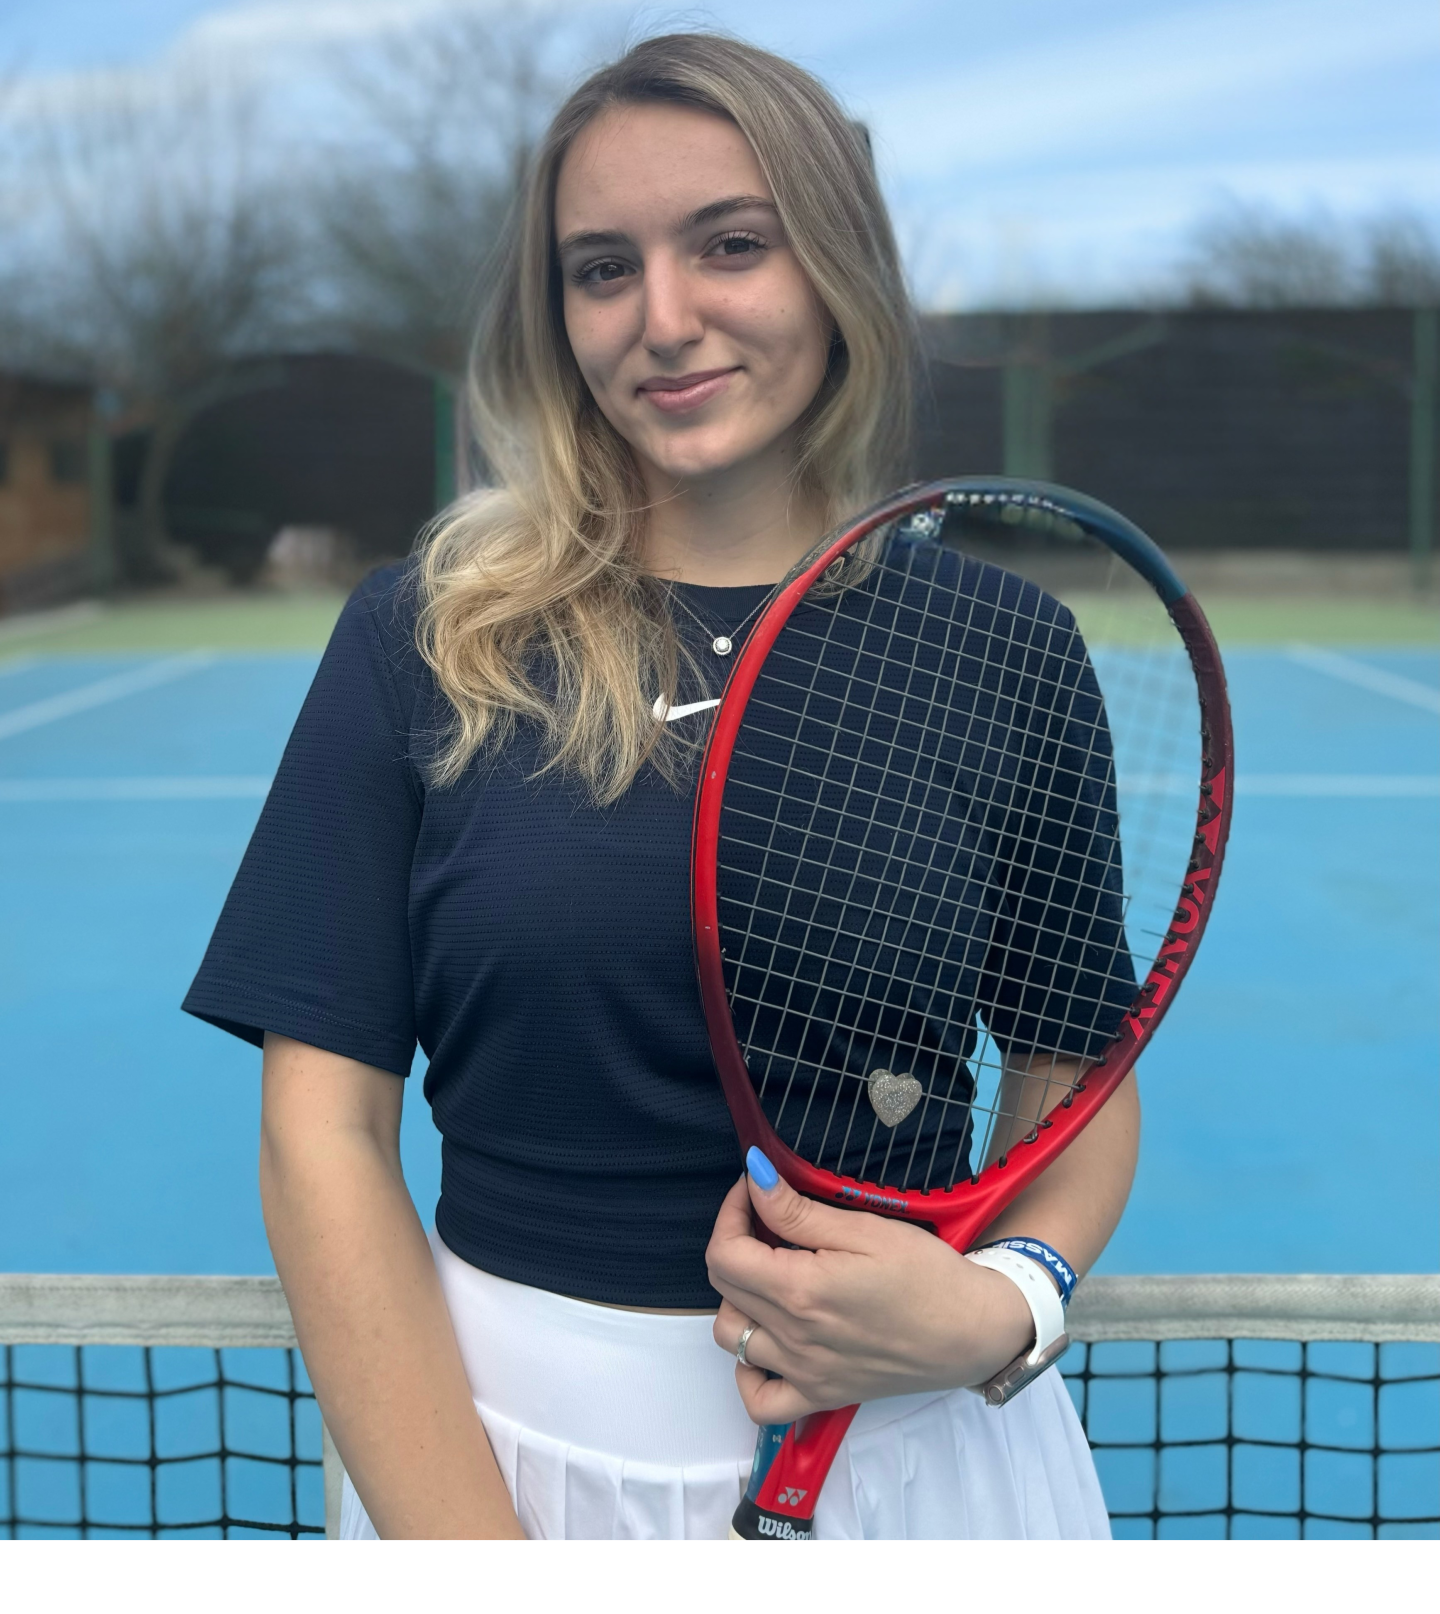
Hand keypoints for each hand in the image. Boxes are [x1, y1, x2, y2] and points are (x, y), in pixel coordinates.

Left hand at [705, 1150, 1035, 1425]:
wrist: (972, 1331)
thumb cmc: (927, 1275)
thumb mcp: (864, 1229)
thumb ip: (798, 1211)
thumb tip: (754, 1178)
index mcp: (801, 1291)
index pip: (724, 1254)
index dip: (731, 1213)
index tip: (754, 1192)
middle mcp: (794, 1338)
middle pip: (724, 1289)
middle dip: (735, 1243)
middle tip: (769, 1223)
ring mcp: (804, 1373)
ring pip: (730, 1339)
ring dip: (737, 1301)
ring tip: (770, 1276)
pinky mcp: (822, 1395)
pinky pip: (760, 1401)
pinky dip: (746, 1374)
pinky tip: (766, 1342)